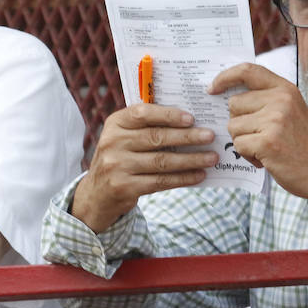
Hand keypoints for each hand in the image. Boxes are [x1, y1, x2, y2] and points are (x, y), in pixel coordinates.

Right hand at [70, 104, 217, 232]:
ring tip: (211, 157)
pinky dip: (183, 178)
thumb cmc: (120, 158)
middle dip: (187, 137)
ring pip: (162, 161)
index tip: (192, 118)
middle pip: (156, 138)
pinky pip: (160, 181)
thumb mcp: (124, 137)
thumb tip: (190, 122)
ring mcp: (117, 166)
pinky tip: (198, 175)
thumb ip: (147, 127)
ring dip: (191, 160)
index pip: (143, 113)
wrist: (97, 194)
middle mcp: (113, 142)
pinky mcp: (125, 187)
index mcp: (115, 123)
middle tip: (210, 136)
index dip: (168, 115)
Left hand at [209, 62, 307, 210]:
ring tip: (265, 148)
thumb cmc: (302, 143)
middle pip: (234, 104)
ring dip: (243, 141)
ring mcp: (274, 120)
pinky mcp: (267, 141)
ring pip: (233, 126)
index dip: (225, 77)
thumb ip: (265, 99)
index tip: (212, 88)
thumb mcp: (289, 110)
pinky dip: (247, 155)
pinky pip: (238, 145)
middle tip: (260, 136)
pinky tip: (266, 159)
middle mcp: (280, 99)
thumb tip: (226, 96)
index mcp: (284, 88)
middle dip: (239, 123)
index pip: (247, 70)